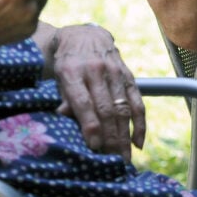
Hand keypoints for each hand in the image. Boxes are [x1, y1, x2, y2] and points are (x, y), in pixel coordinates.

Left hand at [52, 24, 144, 160]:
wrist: (83, 36)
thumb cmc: (66, 63)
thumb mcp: (57, 76)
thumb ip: (63, 98)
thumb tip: (63, 118)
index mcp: (73, 71)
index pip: (84, 102)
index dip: (90, 126)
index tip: (94, 147)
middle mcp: (96, 70)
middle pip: (106, 109)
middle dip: (110, 137)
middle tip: (112, 161)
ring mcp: (115, 71)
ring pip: (122, 108)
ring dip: (125, 136)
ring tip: (124, 157)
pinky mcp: (128, 74)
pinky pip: (137, 101)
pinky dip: (140, 123)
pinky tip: (139, 142)